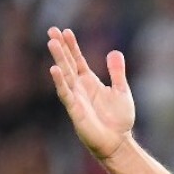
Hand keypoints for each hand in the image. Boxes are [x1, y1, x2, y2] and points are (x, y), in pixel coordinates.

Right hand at [46, 27, 134, 160]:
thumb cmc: (119, 120)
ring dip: (59, 59)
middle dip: (61, 47)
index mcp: (90, 82)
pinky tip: (54, 69)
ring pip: (65, 75)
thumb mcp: (121, 91)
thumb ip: (116, 72)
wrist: (118, 143)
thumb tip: (114, 52)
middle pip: (68, 63)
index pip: (78, 60)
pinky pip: (66, 94)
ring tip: (52, 43)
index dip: (72, 46)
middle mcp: (80, 88)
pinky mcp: (75, 110)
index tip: (66, 31)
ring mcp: (76, 98)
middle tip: (52, 30)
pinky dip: (60, 82)